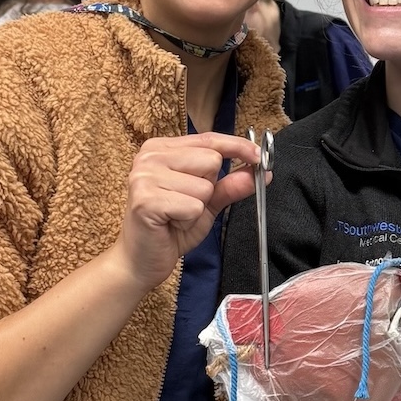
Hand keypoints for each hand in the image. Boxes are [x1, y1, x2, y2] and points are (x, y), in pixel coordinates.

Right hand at [114, 132, 263, 291]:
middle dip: (209, 188)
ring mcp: (145, 176)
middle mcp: (150, 156)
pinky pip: (193, 206)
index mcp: (162, 149)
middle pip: (211, 160)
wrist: (141, 261)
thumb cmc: (171, 229)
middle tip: (186, 205)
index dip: (236, 146)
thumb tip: (259, 171)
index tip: (258, 155)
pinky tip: (171, 224)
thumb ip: (231, 185)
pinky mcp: (146, 199)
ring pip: (204, 186)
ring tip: (176, 216)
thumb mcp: (207, 203)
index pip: (209, 139)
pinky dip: (189, 220)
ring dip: (198, 208)